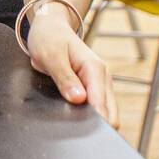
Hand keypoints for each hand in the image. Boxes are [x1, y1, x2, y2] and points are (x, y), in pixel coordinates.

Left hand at [26, 8, 119, 127]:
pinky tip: (74, 119)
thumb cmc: (49, 39)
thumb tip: (78, 99)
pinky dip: (87, 116)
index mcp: (95, 69)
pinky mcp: (93, 90)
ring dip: (91, 121)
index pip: (101, 103)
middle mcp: (102, 78)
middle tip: (74, 129)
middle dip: (95, 124)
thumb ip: (65, 78)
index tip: (81, 129)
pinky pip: (96, 109)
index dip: (93, 119)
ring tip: (72, 125)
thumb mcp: (52, 56)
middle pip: (109, 113)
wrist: (51, 28)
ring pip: (105, 113)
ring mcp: (99, 85)